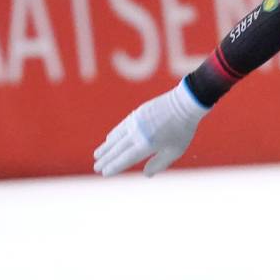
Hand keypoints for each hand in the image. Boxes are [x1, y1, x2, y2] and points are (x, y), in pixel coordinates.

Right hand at [93, 79, 209, 176]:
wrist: (183, 104)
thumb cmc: (182, 130)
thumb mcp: (174, 151)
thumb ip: (159, 164)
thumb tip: (145, 174)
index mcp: (147, 145)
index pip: (125, 159)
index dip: (114, 166)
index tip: (104, 173)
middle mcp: (137, 134)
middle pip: (117, 149)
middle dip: (106, 159)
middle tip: (96, 167)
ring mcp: (135, 123)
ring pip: (116, 137)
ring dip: (106, 147)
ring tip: (97, 155)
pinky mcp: (136, 114)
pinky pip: (121, 127)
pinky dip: (113, 134)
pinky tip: (109, 139)